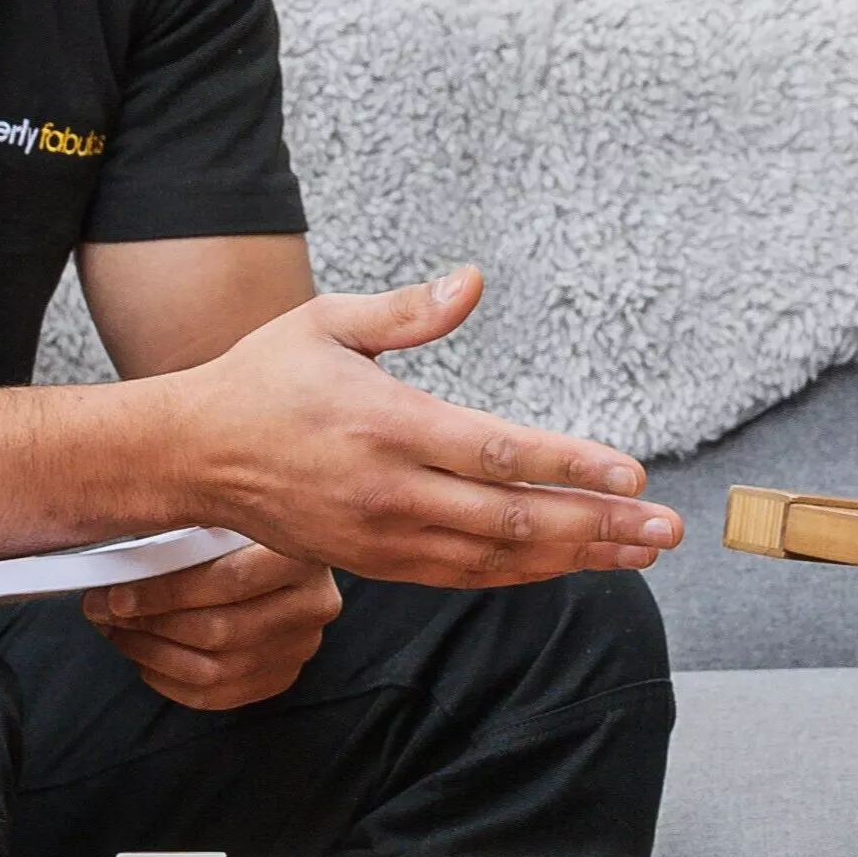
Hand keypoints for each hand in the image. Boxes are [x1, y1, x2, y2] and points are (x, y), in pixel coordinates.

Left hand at [87, 540, 341, 712]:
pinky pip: (217, 696)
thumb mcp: (226, 511)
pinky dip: (170, 682)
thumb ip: (188, 526)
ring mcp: (301, 645)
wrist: (289, 551)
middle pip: (219, 631)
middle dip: (150, 624)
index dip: (165, 593)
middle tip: (104, 612)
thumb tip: (117, 557)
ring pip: (214, 670)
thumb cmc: (246, 525)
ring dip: (152, 654)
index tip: (116, 593)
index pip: (227, 582)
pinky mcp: (283, 674)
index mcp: (302, 553)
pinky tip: (144, 658)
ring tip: (118, 632)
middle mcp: (313, 604)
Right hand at [170, 268, 685, 588]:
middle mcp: (389, 490)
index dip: (569, 468)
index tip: (631, 475)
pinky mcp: (374, 562)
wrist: (192, 453)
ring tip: (637, 552)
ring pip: (495, 559)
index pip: (496, 454)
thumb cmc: (265, 377)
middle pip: (512, 520)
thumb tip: (473, 280)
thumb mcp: (328, 323)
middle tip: (665, 530)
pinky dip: (521, 574)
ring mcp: (382, 536)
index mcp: (384, 424)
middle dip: (598, 526)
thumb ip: (407, 311)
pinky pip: (462, 576)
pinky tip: (568, 564)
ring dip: (573, 557)